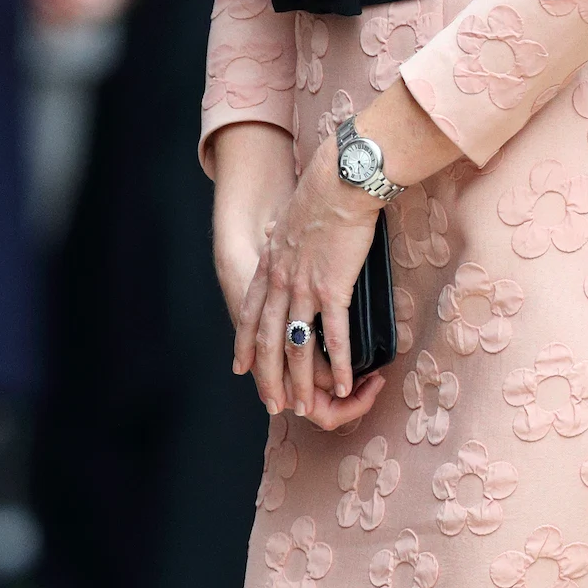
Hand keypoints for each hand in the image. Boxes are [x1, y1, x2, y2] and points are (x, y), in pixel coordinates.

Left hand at [234, 136, 381, 425]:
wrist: (340, 180)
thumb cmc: (323, 192)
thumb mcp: (291, 216)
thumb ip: (283, 236)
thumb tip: (278, 235)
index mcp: (269, 264)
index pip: (250, 313)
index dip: (244, 344)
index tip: (240, 368)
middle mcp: (280, 280)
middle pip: (267, 340)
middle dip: (268, 377)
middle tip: (272, 404)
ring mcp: (304, 287)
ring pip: (296, 347)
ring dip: (301, 382)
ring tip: (304, 407)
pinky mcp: (333, 289)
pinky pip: (335, 337)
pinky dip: (340, 365)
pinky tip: (347, 384)